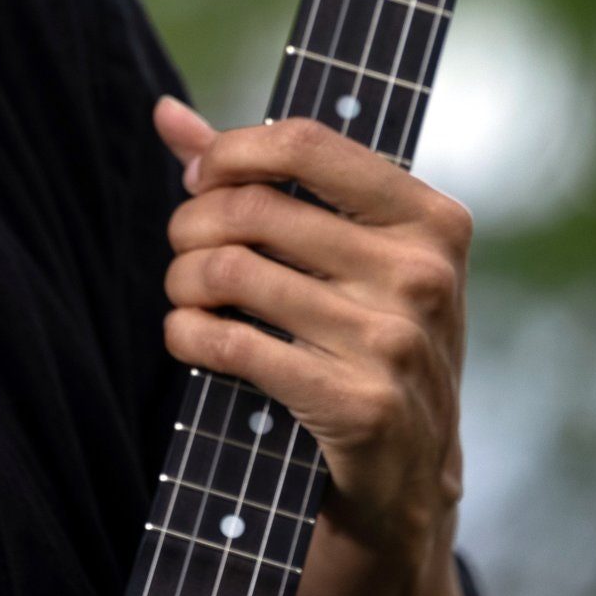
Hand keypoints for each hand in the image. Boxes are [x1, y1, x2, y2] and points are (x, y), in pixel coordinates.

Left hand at [150, 94, 469, 568]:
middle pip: (251, 209)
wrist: (410, 481)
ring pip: (230, 272)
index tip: (199, 179)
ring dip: (181, 282)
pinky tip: (188, 337)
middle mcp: (423, 275)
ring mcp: (396, 342)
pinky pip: (231, 343)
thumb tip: (165, 113)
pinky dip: (186, 335)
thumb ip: (256, 179)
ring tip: (185, 296)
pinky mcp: (360, 406)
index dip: (230, 152)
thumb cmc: (364, 342)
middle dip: (190, 226)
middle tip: (184, 251)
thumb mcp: (343, 256)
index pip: (305, 143)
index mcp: (430, 220)